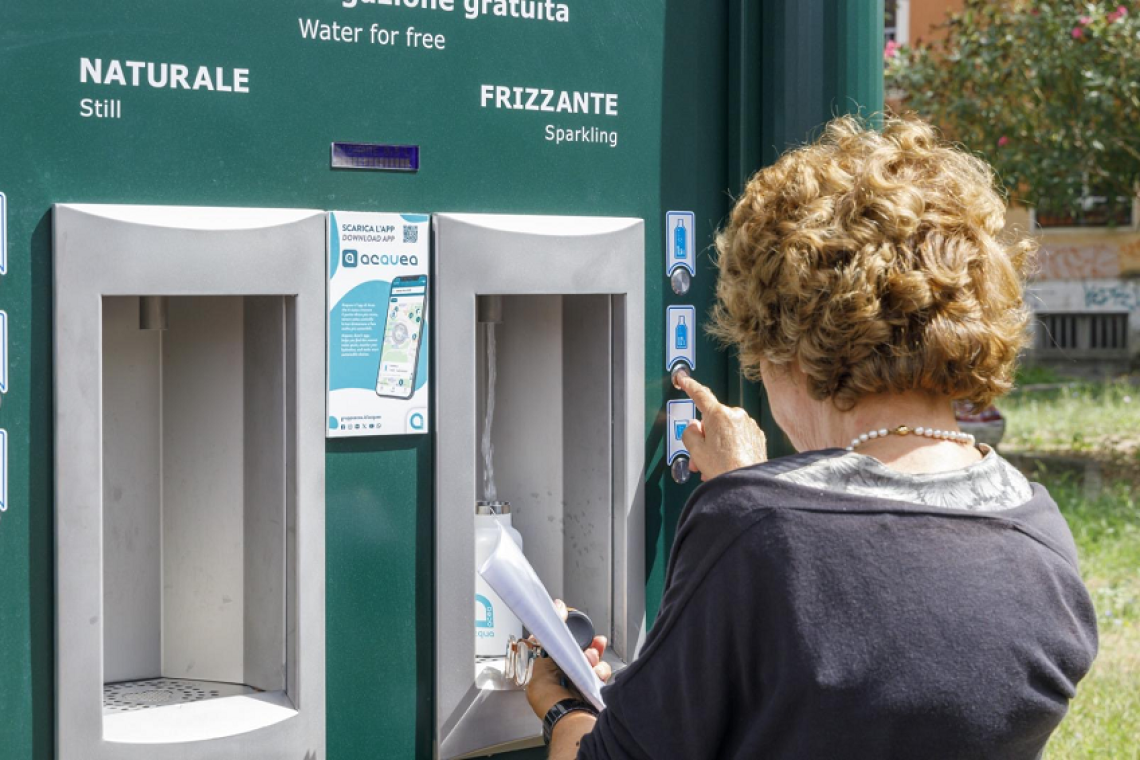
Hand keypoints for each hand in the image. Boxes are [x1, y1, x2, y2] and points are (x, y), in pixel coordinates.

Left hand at [525, 599, 612, 719]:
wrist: (570, 719)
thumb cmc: (549, 700)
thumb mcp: (539, 667)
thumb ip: (546, 644)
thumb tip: (551, 620)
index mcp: (547, 673)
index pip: (556, 645)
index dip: (563, 633)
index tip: (566, 617)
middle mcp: (564, 677)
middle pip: (577, 649)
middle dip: (583, 642)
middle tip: (586, 640)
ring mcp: (580, 682)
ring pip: (592, 658)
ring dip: (592, 656)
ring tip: (590, 660)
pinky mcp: (595, 688)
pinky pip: (602, 671)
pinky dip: (601, 670)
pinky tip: (596, 674)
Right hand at [678, 376, 766, 479]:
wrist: (748, 483)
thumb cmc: (725, 469)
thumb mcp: (695, 451)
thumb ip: (689, 433)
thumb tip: (693, 427)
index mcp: (718, 415)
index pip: (700, 394)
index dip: (689, 386)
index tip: (683, 379)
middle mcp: (736, 415)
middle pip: (712, 420)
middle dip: (704, 436)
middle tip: (699, 455)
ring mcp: (749, 425)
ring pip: (725, 430)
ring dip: (717, 444)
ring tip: (714, 465)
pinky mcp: (757, 436)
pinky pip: (738, 437)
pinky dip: (731, 447)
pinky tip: (727, 463)